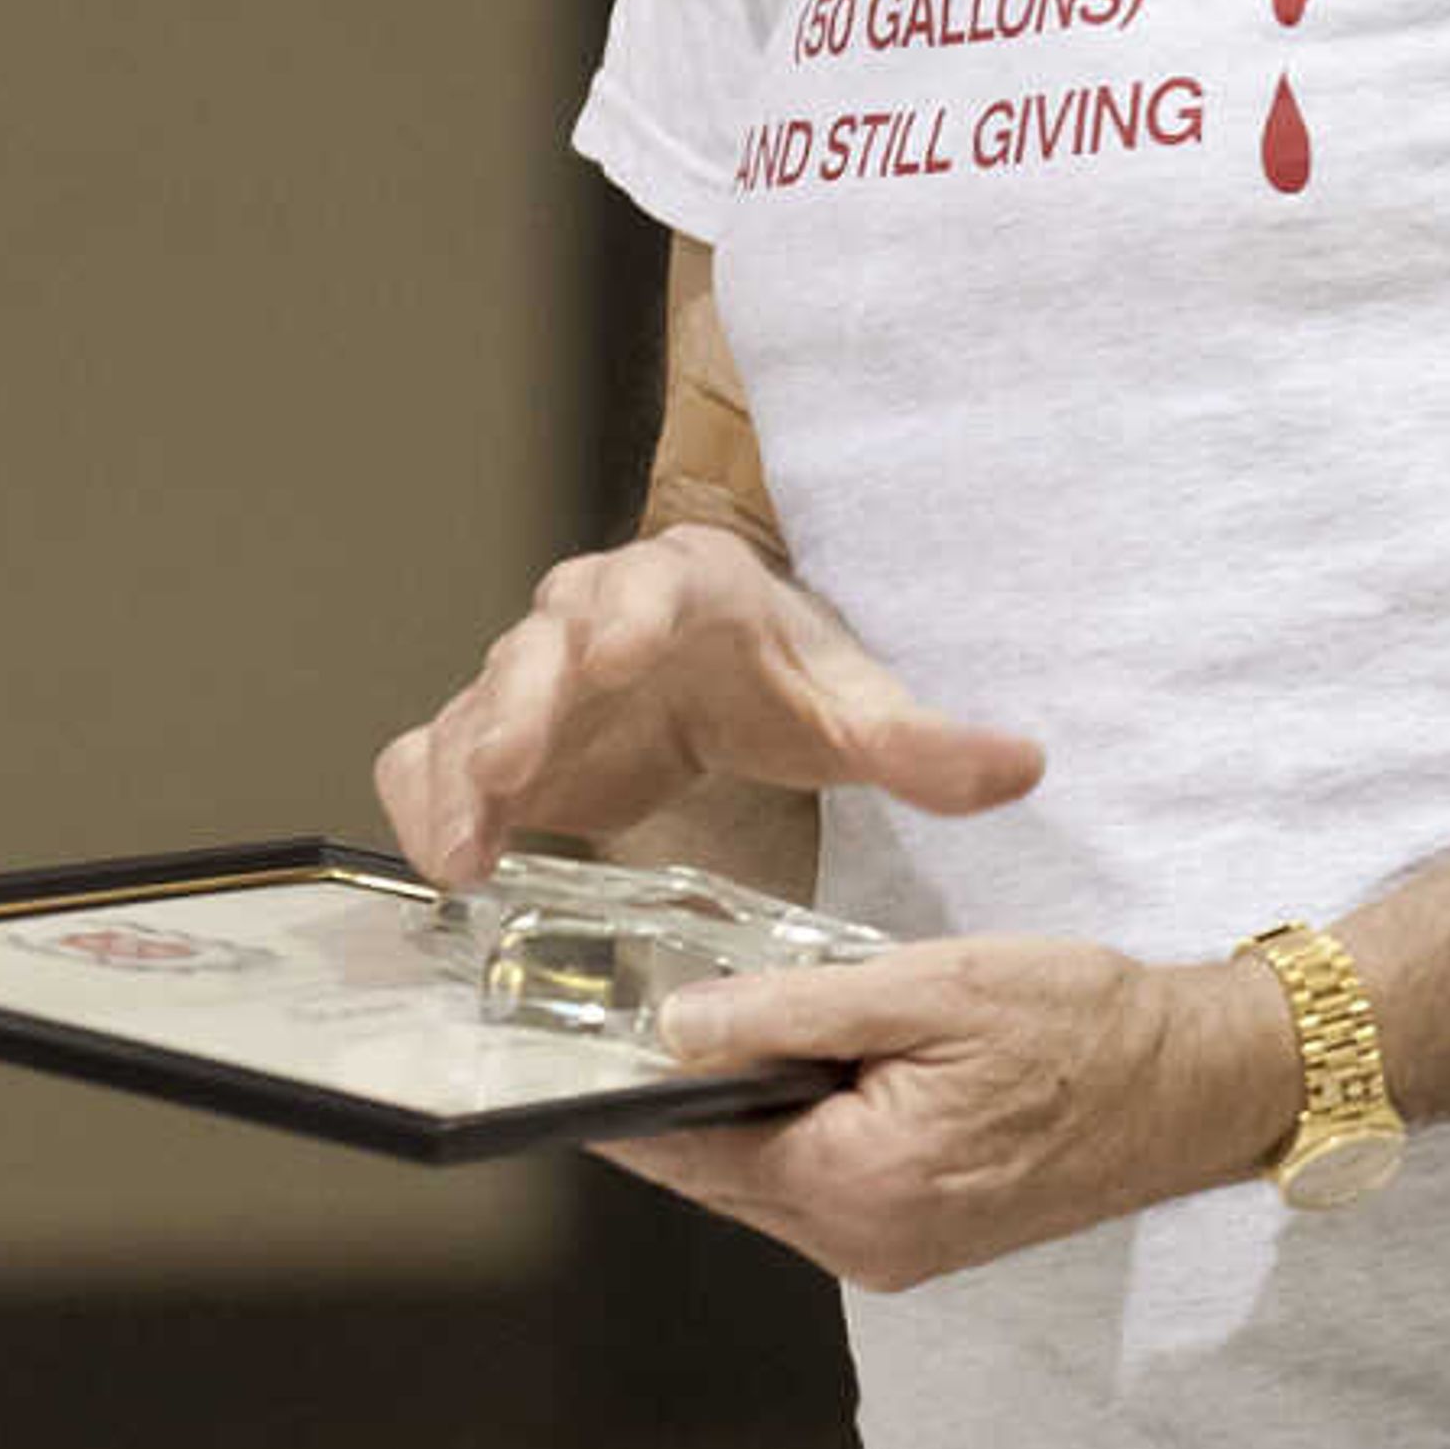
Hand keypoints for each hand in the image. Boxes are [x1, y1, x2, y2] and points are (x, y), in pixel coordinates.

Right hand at [373, 522, 1043, 888]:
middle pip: (542, 641)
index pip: (652, 581)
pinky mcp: (496, 735)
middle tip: (511, 769)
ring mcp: (534, 674)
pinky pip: (436, 754)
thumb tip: (1022, 766)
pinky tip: (446, 867)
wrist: (725, 682)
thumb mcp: (855, 711)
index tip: (616, 650)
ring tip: (459, 854)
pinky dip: (428, 802)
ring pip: (476, 703)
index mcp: (688, 586)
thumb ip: (926, 746)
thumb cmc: (784, 680)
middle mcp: (592, 613)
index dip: (629, 611)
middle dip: (522, 703)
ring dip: (461, 772)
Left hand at [598, 941, 1298, 1290]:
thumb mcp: (926, 987)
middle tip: (604, 1033)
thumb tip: (675, 1028)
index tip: (557, 1058)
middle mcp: (864, 1243)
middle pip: (718, 1177)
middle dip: (664, 1111)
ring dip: (725, 1124)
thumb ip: (790, 1011)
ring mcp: (894, 1252)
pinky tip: (780, 1075)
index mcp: (856, 1185)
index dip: (621, 1102)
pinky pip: (815, 1191)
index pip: (694, 1150)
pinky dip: (783, 1138)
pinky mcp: (921, 1238)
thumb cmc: (1077, 1023)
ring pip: (763, 1186)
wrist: (1193, 1083)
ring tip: (685, 1040)